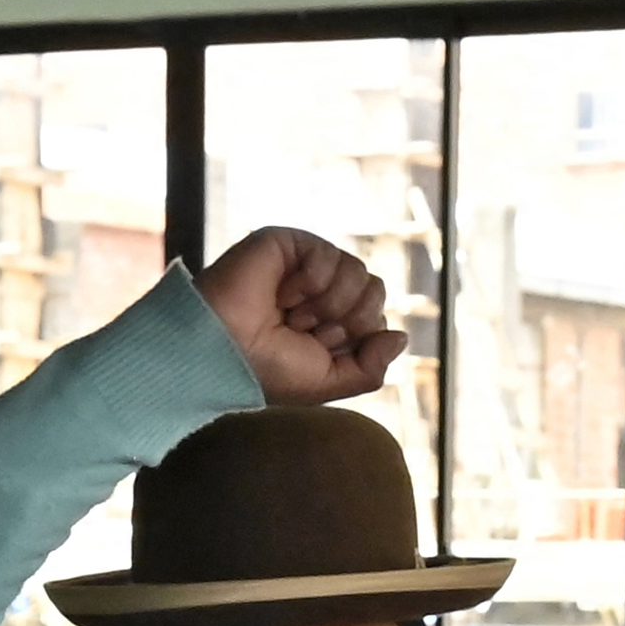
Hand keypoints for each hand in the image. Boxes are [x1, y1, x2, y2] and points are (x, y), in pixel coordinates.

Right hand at [198, 226, 406, 405]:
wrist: (223, 349)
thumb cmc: (267, 370)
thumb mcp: (328, 381)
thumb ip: (370, 367)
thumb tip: (401, 336)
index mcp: (330, 324)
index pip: (376, 318)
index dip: (355, 338)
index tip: (318, 348)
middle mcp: (322, 292)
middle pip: (374, 291)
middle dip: (346, 320)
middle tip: (306, 330)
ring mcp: (307, 266)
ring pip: (359, 272)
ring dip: (327, 303)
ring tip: (292, 314)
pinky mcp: (290, 244)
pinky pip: (329, 255)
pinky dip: (309, 282)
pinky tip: (281, 293)